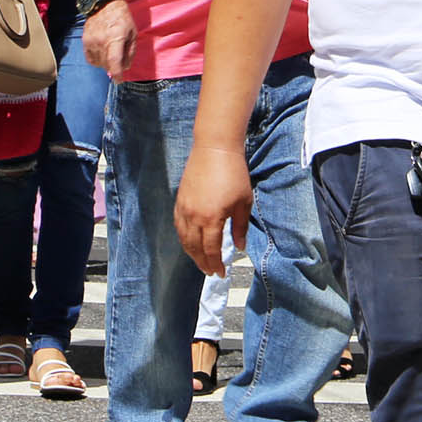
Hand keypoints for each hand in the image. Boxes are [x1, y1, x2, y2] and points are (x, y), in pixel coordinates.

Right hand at [83, 0, 136, 79]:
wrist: (104, 4)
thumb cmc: (122, 18)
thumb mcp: (133, 33)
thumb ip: (130, 52)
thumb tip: (125, 67)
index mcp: (116, 38)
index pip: (114, 62)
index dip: (117, 74)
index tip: (119, 81)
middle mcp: (101, 41)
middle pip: (106, 64)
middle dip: (114, 68)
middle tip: (120, 63)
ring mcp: (91, 41)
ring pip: (98, 62)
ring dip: (106, 64)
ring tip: (111, 54)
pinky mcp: (85, 40)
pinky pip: (90, 58)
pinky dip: (97, 60)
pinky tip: (103, 54)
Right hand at [176, 144, 252, 276]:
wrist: (215, 149)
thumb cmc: (234, 174)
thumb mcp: (244, 202)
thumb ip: (240, 227)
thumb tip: (240, 247)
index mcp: (211, 219)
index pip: (211, 250)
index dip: (216, 264)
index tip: (221, 273)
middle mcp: (193, 217)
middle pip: (195, 248)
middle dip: (203, 263)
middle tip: (211, 272)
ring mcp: (183, 209)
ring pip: (184, 239)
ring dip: (192, 254)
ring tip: (201, 262)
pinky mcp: (179, 201)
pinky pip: (178, 226)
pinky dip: (183, 239)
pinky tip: (190, 243)